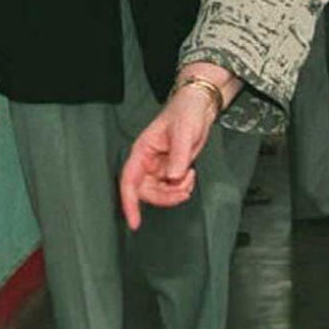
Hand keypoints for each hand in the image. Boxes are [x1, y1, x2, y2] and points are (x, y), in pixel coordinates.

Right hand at [119, 74, 227, 229]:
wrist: (199, 107)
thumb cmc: (186, 112)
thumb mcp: (183, 132)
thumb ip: (178, 156)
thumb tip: (173, 177)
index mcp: (142, 150)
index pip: (129, 181)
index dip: (129, 203)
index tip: (134, 221)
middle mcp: (147, 161)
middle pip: (145, 192)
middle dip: (164, 197)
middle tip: (182, 190)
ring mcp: (158, 167)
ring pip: (160, 193)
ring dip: (175, 193)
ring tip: (189, 178)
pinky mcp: (170, 170)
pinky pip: (171, 188)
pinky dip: (182, 188)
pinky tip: (190, 177)